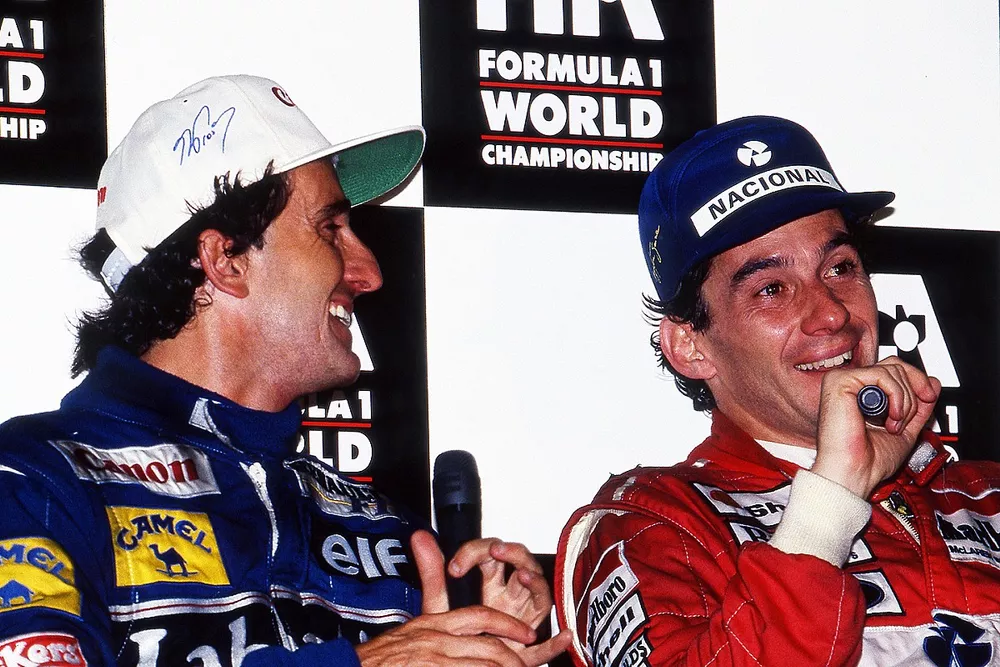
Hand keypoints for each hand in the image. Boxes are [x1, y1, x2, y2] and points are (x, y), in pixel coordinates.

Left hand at [356, 530, 568, 666]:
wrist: (461, 661)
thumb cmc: (457, 637)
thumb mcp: (440, 605)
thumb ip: (432, 574)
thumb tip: (418, 536)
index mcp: (492, 585)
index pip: (492, 555)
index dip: (476, 552)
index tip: (455, 567)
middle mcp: (512, 598)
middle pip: (522, 565)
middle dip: (513, 553)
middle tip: (496, 550)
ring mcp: (523, 620)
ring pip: (539, 595)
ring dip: (535, 582)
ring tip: (522, 574)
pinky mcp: (526, 650)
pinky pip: (545, 649)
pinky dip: (556, 644)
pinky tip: (561, 636)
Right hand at [812, 356, 940, 498]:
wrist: (855, 473)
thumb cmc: (869, 459)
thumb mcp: (906, 428)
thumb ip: (919, 405)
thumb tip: (932, 382)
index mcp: (862, 393)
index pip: (894, 369)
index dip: (916, 380)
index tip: (929, 397)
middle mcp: (851, 385)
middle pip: (895, 365)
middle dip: (913, 391)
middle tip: (909, 417)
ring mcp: (843, 381)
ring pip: (891, 370)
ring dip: (904, 401)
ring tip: (894, 424)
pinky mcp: (839, 382)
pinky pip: (881, 375)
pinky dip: (895, 397)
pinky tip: (890, 418)